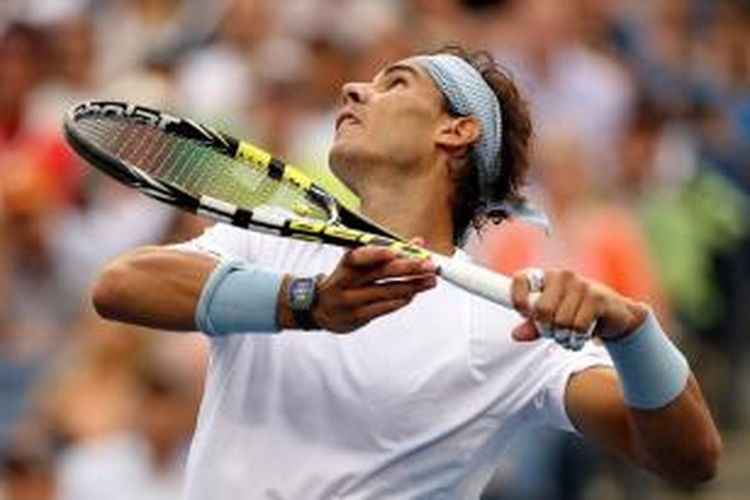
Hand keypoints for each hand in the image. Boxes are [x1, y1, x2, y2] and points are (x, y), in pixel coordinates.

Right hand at [312, 242, 436, 332]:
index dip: (377, 253)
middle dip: (408, 268)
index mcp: (345, 265)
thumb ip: (387, 253)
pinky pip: (384, 308)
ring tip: (430, 280)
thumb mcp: (357, 264)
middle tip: (428, 265)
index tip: (397, 251)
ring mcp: (351, 302)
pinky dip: (401, 300)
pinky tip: (413, 294)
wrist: (318, 309)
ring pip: (386, 292)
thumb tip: (416, 243)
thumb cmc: (342, 282)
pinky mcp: (358, 317)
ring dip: (412, 286)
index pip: (359, 256)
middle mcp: (346, 283)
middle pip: (380, 273)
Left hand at [510, 269, 648, 346]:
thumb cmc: (576, 314)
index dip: (518, 300)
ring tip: (569, 336)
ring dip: (563, 337)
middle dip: (546, 329)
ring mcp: (580, 284)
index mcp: (545, 277)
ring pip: (561, 322)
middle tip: (554, 333)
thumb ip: (532, 326)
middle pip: (542, 310)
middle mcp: (561, 276)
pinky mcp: (596, 297)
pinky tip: (580, 338)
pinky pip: (578, 326)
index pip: (520, 279)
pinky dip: (577, 339)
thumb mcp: (551, 320)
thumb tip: (515, 335)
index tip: (525, 314)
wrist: (614, 316)